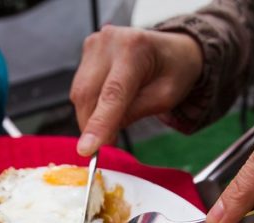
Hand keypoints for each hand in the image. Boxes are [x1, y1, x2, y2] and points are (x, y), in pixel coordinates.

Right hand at [71, 25, 202, 155]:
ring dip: (90, 116)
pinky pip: (80, 88)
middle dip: (92, 126)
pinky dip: (91, 105)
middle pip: (88, 94)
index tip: (87, 150)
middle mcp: (109, 41)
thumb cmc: (173, 72)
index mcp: (134, 49)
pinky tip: (107, 106)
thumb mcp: (164, 98)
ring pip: (80, 94)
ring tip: (111, 122)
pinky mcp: (87, 51)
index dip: (98, 124)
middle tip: (107, 145)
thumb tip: (103, 135)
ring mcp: (95, 44)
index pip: (112, 93)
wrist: (172, 49)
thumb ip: (133, 114)